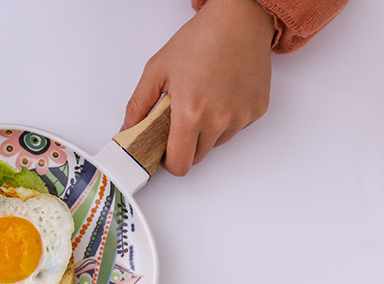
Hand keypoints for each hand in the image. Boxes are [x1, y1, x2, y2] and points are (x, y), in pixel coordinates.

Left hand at [123, 0, 273, 174]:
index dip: (169, 161)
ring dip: (207, 132)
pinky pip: (235, 129)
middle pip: (197, 157)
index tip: (166, 151)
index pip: (179, 165)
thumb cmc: (200, 39)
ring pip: (216, 144)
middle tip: (182, 118)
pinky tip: (223, 93)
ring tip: (204, 99)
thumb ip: (139, 104)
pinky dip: (227, 118)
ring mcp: (240, 117)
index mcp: (191, 113)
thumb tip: (127, 129)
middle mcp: (218, 120)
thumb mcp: (158, 68)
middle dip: (186, 144)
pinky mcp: (256, 111)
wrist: (239, 19)